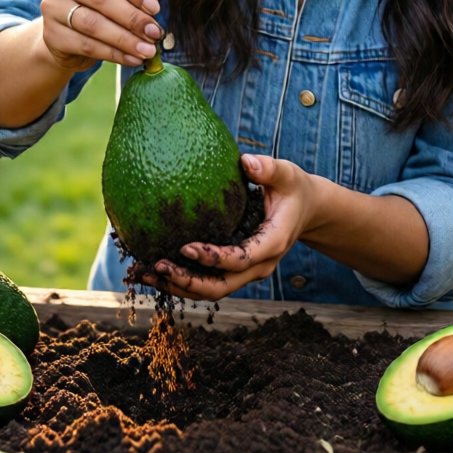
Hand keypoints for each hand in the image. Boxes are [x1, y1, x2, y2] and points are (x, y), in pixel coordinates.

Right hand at [39, 0, 163, 70]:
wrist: (70, 35)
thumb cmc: (101, 6)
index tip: (155, 9)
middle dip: (133, 18)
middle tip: (154, 33)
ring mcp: (52, 6)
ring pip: (93, 24)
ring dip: (125, 40)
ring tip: (148, 50)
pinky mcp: (51, 34)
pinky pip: (86, 45)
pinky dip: (113, 54)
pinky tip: (132, 59)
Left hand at [143, 154, 319, 299]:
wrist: (305, 209)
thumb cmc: (292, 188)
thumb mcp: (287, 174)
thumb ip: (269, 168)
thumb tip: (246, 161)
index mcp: (271, 244)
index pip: (240, 259)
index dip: (212, 258)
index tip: (185, 246)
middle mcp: (259, 265)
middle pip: (220, 286)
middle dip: (187, 281)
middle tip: (157, 266)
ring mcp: (247, 271)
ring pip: (212, 291)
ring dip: (179, 286)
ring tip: (146, 274)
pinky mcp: (236, 270)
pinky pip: (209, 282)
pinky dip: (184, 280)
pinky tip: (157, 270)